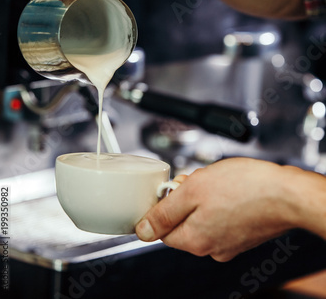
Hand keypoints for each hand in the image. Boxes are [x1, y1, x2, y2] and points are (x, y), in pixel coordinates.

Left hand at [135, 157, 302, 261]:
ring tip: (218, 182)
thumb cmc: (244, 187)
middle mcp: (210, 248)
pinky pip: (221, 219)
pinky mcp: (243, 236)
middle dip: (185, 199)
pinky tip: (231, 189)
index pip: (161, 230)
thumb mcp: (193, 190)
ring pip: (202, 218)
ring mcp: (229, 244)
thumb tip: (143, 230)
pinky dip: (221, 203)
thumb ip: (164, 212)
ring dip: (203, 199)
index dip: (163, 204)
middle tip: (198, 180)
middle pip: (182, 223)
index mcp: (194, 240)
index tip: (173, 188)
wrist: (287, 193)